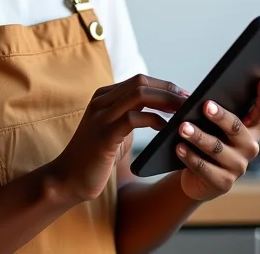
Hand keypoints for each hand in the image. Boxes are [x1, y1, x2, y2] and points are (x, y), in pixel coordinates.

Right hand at [49, 73, 188, 203]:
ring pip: (139, 95)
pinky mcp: (104, 134)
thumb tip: (163, 112)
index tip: (185, 95)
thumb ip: (132, 116)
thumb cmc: (96, 157)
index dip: (164, 85)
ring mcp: (101, 115)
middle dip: (168, 89)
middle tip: (190, 101)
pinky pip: (134, 118)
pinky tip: (166, 129)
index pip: (139, 80)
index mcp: (104, 96)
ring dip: (166, 102)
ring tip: (183, 112)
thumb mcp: (116, 131)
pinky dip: (154, 120)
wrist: (69, 178)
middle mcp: (101, 100)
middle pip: (141, 82)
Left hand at [176, 77, 259, 201]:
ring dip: (198, 136)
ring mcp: (238, 167)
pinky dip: (190, 156)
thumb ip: (215, 114)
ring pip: (217, 148)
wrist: (197, 178)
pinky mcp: (223, 183)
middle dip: (220, 116)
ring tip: (183, 127)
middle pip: (236, 128)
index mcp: (250, 129)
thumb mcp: (213, 127)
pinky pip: (204, 168)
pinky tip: (179, 147)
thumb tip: (203, 100)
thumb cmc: (206, 144)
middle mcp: (249, 148)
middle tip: (206, 105)